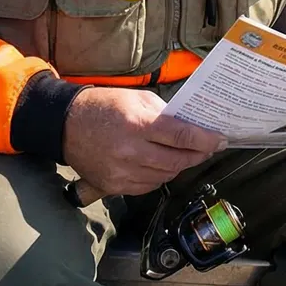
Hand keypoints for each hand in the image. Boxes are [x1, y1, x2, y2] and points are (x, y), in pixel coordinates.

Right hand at [61, 87, 224, 195]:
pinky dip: (160, 176)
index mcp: (138, 125)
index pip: (182, 137)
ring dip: (180, 166)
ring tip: (185, 155)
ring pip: (166, 176)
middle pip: (178, 161)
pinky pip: (148, 185)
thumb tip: (191, 127)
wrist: (65, 125)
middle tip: (207, 148)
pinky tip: (161, 165)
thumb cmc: (104, 106)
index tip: (220, 140)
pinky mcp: (114, 186)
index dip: (206, 141)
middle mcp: (131, 152)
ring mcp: (122, 172)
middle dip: (197, 155)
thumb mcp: (137, 99)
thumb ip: (165, 114)